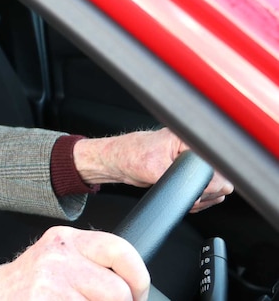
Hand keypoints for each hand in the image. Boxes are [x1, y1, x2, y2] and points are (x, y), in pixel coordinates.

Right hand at [0, 226, 148, 299]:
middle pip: (118, 291)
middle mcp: (56, 256)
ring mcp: (49, 284)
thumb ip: (87, 264)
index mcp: (63, 239)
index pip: (120, 249)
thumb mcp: (52, 263)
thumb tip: (130, 282)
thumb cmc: (17, 289)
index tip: (138, 292)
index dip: (138, 277)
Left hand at [74, 128, 233, 211]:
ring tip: (184, 197)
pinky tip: (184, 200)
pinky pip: (204, 191)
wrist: (117, 160)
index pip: (218, 163)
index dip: (213, 182)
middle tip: (190, 197)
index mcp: (189, 138)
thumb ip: (184, 180)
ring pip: (214, 187)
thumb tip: (212, 189)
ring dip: (203, 198)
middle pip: (221, 177)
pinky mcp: (188, 172)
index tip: (200, 192)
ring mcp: (193, 161)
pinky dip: (196, 200)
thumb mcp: (156, 169)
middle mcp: (195, 147)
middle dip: (208, 193)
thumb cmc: (130, 156)